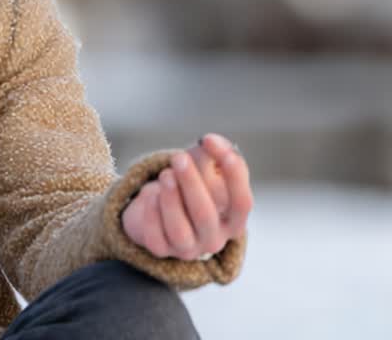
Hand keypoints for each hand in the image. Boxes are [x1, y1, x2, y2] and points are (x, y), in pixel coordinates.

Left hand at [121, 133, 252, 260]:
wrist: (158, 209)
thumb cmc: (191, 186)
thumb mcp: (205, 166)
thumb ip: (213, 152)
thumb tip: (211, 141)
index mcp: (234, 220)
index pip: (241, 202)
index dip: (233, 175)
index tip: (217, 148)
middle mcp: (214, 239)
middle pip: (206, 214)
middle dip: (192, 184)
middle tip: (179, 158)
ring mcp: (188, 248)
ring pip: (180, 229)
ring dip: (172, 200)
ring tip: (165, 175)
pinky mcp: (161, 250)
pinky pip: (155, 237)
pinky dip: (152, 215)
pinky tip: (150, 194)